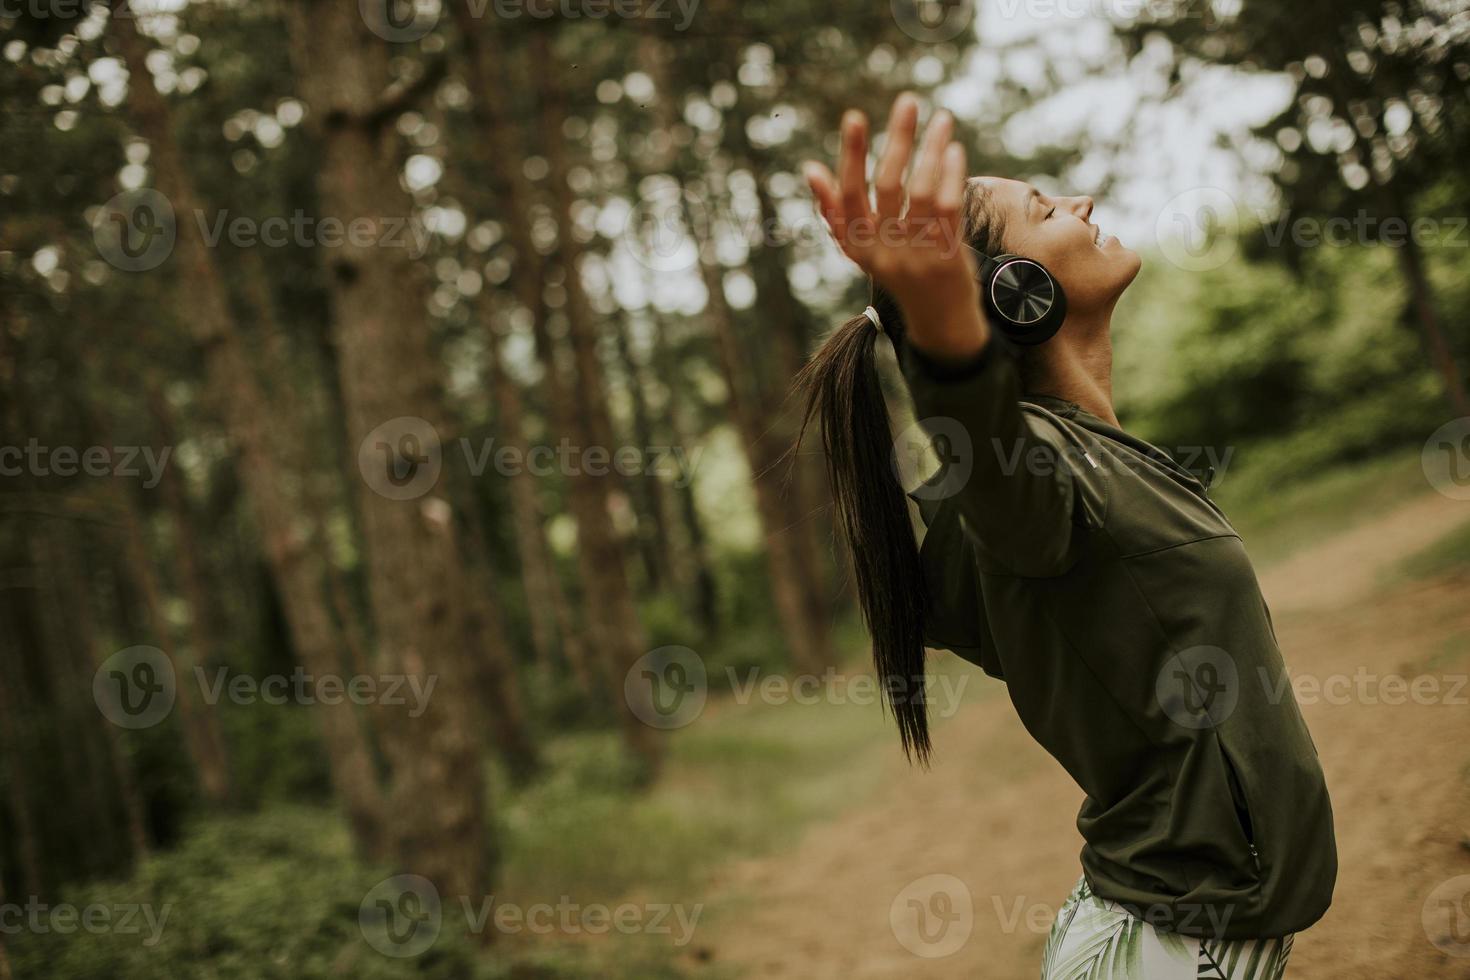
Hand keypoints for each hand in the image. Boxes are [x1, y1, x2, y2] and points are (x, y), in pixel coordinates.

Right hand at [804, 93, 988, 360]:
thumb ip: (836, 213)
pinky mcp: (948, 257)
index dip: (849, 156)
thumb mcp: (863, 248)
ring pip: (922, 192)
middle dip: (897, 140)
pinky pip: (949, 208)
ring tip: (941, 118)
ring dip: (932, 150)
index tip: (854, 116)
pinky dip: (951, 175)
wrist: (939, 322)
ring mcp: (917, 255)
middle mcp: (885, 251)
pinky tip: (952, 150)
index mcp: (858, 246)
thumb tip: (810, 169)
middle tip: (908, 101)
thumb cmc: (898, 273)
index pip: (849, 195)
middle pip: (888, 186)